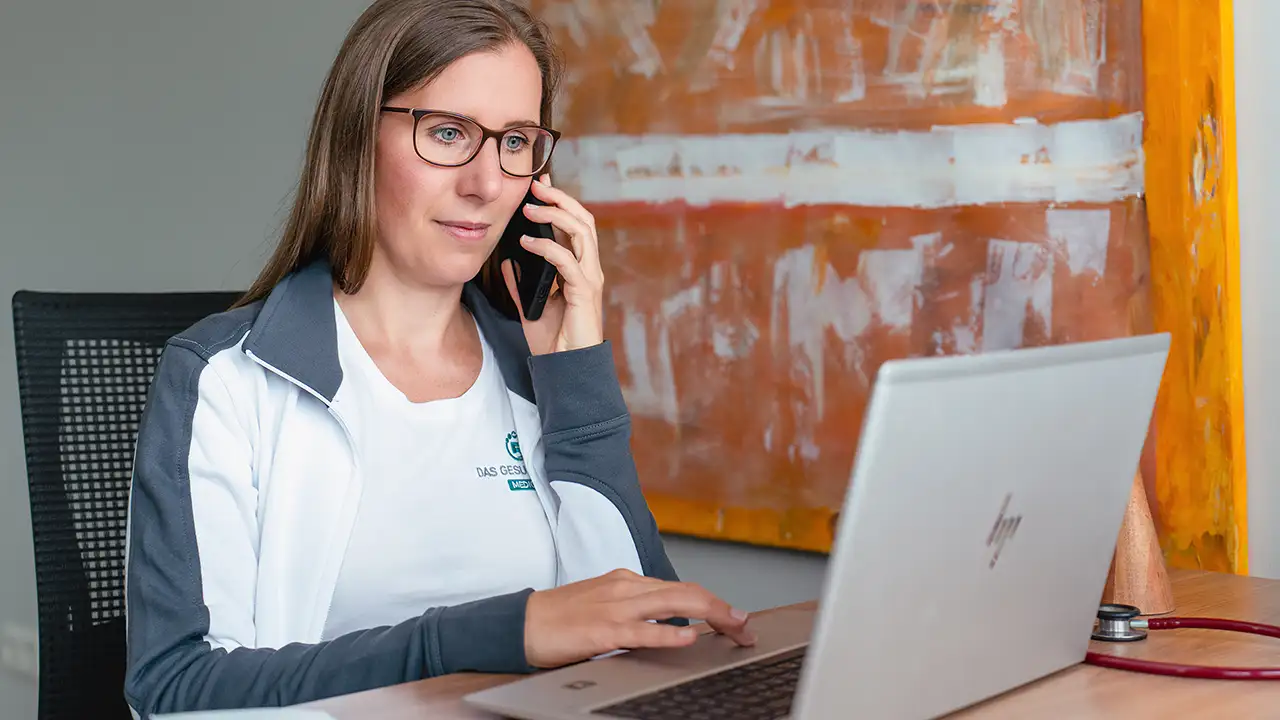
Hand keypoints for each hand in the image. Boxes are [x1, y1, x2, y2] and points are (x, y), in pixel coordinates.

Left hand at [501, 175, 604, 355]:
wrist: (567, 367)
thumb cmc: (554, 339)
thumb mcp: (530, 305)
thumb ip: (520, 283)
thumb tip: (507, 262)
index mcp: (579, 268)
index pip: (574, 225)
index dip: (559, 202)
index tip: (539, 185)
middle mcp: (589, 268)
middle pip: (583, 220)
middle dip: (560, 199)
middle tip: (536, 185)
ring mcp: (589, 278)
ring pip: (581, 233)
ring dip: (555, 215)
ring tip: (530, 208)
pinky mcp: (584, 291)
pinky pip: (567, 260)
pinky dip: (546, 247)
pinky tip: (527, 243)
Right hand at [524, 569, 756, 668]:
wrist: (521, 622)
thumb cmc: (562, 618)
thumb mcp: (605, 606)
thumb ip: (637, 612)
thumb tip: (672, 626)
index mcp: (628, 582)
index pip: (682, 589)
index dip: (713, 602)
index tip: (735, 619)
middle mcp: (627, 588)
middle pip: (686, 593)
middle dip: (722, 608)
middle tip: (746, 626)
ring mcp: (615, 607)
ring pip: (673, 604)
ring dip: (710, 614)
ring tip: (735, 625)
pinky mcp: (603, 630)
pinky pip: (643, 631)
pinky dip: (669, 634)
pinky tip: (689, 638)